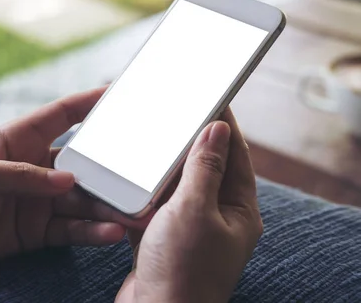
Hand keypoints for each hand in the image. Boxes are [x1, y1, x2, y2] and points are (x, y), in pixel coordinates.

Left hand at [0, 87, 133, 290]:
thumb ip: (19, 175)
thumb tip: (67, 180)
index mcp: (16, 141)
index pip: (61, 116)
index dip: (90, 103)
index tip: (121, 95)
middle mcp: (34, 168)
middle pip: (82, 162)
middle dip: (111, 168)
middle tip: (140, 173)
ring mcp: (38, 201)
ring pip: (82, 199)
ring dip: (108, 205)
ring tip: (135, 212)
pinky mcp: (36, 231)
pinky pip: (71, 230)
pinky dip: (91, 232)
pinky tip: (110, 233)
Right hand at [116, 108, 262, 302]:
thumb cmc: (182, 271)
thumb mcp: (195, 210)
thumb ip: (204, 169)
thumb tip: (218, 130)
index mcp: (237, 210)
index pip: (235, 155)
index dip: (224, 125)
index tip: (213, 97)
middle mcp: (216, 218)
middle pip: (206, 168)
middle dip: (190, 142)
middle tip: (176, 112)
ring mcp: (189, 229)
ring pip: (177, 186)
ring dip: (163, 166)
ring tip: (151, 138)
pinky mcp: (163, 239)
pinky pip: (156, 205)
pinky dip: (144, 191)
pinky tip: (131, 176)